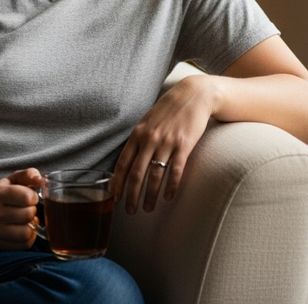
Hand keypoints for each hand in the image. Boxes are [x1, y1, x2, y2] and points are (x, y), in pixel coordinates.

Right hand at [0, 168, 42, 249]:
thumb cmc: (3, 192)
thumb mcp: (14, 178)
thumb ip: (29, 174)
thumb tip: (40, 180)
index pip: (26, 197)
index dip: (34, 196)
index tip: (31, 196)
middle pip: (27, 215)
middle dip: (33, 210)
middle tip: (28, 208)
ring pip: (26, 233)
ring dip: (32, 225)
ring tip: (27, 219)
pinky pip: (24, 245)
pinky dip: (29, 237)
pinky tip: (23, 228)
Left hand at [112, 75, 214, 214]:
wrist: (193, 95)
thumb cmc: (169, 109)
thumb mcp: (148, 120)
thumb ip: (139, 138)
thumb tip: (129, 160)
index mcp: (138, 133)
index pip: (122, 163)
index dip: (117, 182)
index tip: (114, 197)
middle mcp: (150, 139)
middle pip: (136, 174)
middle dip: (131, 196)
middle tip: (130, 212)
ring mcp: (167, 142)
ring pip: (154, 176)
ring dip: (150, 196)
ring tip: (148, 208)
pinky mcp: (184, 145)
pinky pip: (175, 171)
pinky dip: (171, 187)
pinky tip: (168, 197)